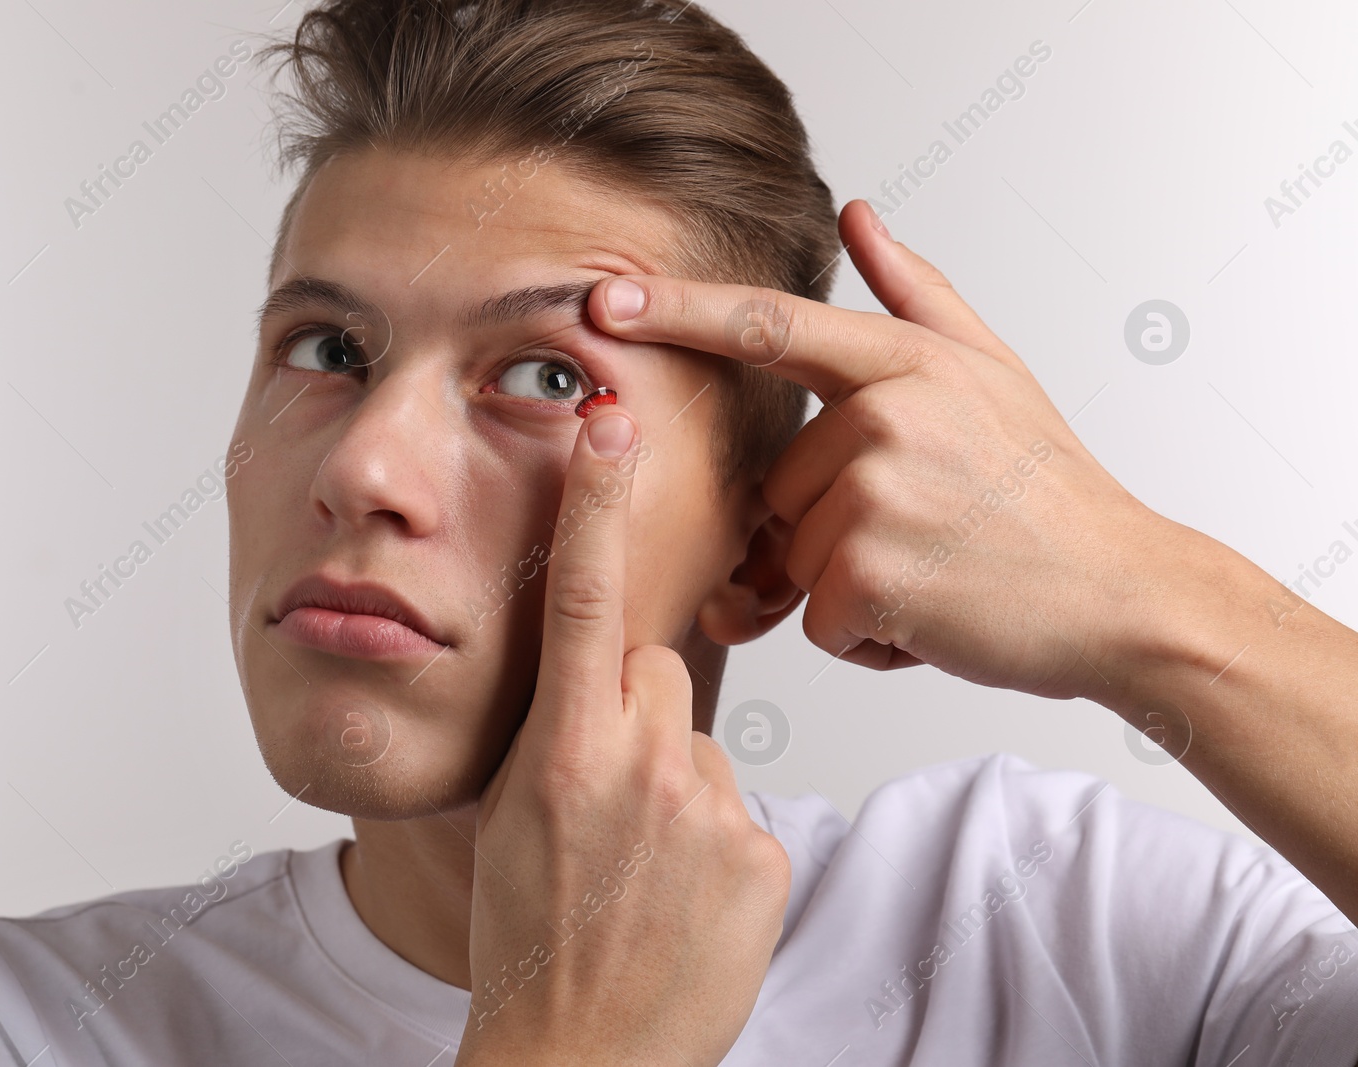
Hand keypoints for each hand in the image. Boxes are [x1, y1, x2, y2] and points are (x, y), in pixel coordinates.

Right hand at [455, 404, 790, 1066]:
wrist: (583, 1055)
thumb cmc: (529, 937)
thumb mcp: (511, 819)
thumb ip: (560, 736)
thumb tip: (602, 689)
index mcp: (559, 748)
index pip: (584, 598)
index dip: (596, 502)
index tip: (609, 424)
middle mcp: (637, 764)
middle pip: (660, 671)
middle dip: (635, 712)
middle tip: (605, 800)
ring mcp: (708, 808)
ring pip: (698, 744)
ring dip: (675, 786)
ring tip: (641, 868)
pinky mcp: (764, 852)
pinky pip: (740, 810)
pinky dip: (716, 843)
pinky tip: (683, 898)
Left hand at [587, 199, 1198, 700]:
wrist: (1125, 596)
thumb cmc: (1048, 492)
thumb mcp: (992, 373)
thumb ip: (917, 293)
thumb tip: (859, 213)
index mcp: (903, 363)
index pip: (768, 327)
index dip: (679, 313)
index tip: (604, 305)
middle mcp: (883, 415)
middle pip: (779, 490)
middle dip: (829, 534)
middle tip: (926, 536)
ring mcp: (876, 492)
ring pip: (793, 559)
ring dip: (850, 587)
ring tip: (937, 571)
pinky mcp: (871, 574)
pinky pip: (815, 618)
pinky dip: (864, 635)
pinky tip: (934, 614)